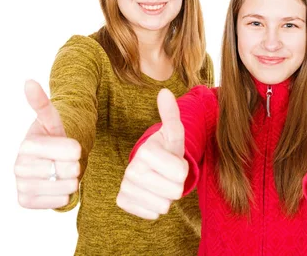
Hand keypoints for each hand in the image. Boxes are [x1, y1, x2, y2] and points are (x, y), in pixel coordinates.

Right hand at [14, 80, 80, 208]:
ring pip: (68, 187)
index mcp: (27, 145)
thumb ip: (43, 104)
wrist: (48, 163)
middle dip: (75, 165)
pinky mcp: (26, 201)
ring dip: (72, 180)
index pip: (73, 150)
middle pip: (71, 169)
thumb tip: (28, 82)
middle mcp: (18, 166)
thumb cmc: (54, 139)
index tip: (70, 147)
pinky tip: (57, 185)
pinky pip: (62, 201)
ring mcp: (21, 185)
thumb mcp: (53, 121)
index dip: (77, 149)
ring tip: (61, 172)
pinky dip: (66, 194)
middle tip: (65, 161)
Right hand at [117, 89, 188, 219]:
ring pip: (164, 206)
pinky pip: (152, 214)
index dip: (183, 170)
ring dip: (167, 196)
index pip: (181, 173)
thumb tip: (165, 92)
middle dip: (176, 184)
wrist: (151, 167)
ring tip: (160, 182)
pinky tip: (151, 193)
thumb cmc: (167, 150)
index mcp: (146, 151)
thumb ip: (171, 115)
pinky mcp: (123, 201)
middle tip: (168, 174)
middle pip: (174, 191)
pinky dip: (156, 206)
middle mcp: (131, 169)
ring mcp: (125, 186)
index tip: (174, 161)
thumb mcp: (174, 134)